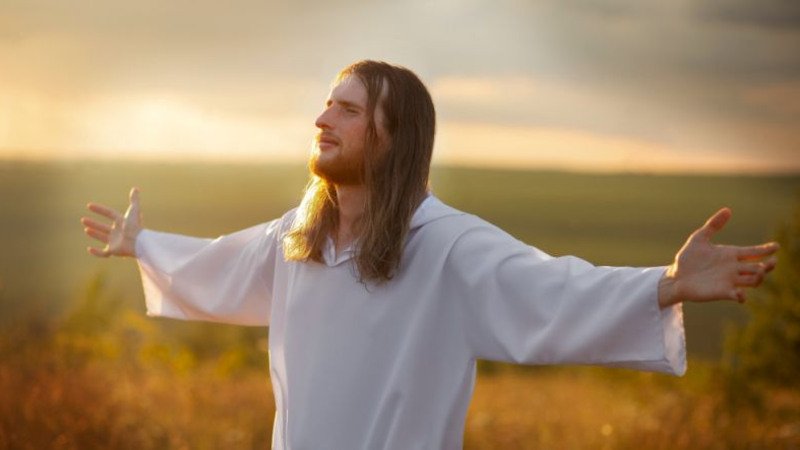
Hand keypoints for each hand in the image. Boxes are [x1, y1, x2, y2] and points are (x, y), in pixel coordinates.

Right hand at [81, 187, 142, 257]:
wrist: (138, 242)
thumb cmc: (135, 226)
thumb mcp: (134, 210)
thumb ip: (134, 200)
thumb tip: (135, 188)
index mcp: (122, 222)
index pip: (110, 214)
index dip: (100, 209)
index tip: (89, 205)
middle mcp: (118, 232)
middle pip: (104, 227)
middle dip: (94, 223)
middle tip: (83, 220)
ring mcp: (116, 242)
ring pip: (102, 237)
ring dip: (94, 234)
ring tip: (86, 229)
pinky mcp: (114, 251)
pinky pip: (103, 253)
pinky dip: (96, 252)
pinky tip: (89, 249)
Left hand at [658, 207, 778, 307]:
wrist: (675, 276)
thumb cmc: (688, 258)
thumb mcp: (699, 238)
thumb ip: (713, 225)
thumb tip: (728, 210)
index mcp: (730, 254)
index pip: (753, 252)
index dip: (766, 249)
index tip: (775, 246)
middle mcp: (734, 268)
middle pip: (758, 267)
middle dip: (767, 265)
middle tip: (772, 261)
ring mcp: (729, 281)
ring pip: (753, 281)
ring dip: (759, 278)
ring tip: (759, 272)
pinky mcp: (722, 292)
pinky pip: (737, 296)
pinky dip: (741, 296)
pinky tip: (740, 293)